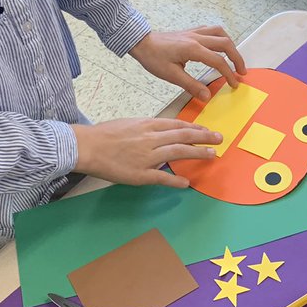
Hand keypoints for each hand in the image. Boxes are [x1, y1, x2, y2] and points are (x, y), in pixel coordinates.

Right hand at [72, 118, 221, 187]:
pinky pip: (162, 177)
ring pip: (178, 152)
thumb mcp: (129, 123)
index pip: (178, 125)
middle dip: (204, 137)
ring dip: (198, 154)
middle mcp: (151, 138)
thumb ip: (147, 128)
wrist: (87, 146)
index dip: (195, 128)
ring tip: (212, 155)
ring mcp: (147, 156)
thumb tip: (162, 132)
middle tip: (219, 139)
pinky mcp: (140, 174)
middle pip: (184, 136)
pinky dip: (175, 180)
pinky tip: (186, 182)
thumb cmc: (105, 134)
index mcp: (148, 124)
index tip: (207, 130)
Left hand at [130, 27, 247, 101]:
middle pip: (225, 44)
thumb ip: (191, 85)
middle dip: (237, 58)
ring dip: (230, 45)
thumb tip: (207, 96)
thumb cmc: (153, 58)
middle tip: (242, 71)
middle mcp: (197, 38)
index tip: (234, 84)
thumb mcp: (171, 75)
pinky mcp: (190, 31)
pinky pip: (211, 30)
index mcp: (193, 49)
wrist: (141, 42)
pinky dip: (220, 37)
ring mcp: (194, 32)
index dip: (229, 73)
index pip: (218, 61)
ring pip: (220, 33)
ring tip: (234, 58)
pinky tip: (219, 46)